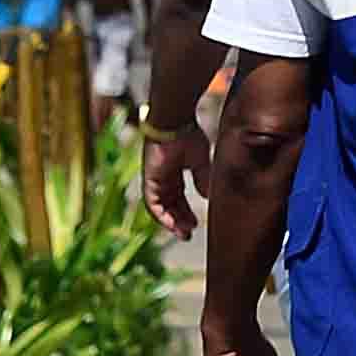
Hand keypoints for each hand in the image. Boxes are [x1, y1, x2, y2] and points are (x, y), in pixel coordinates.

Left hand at [143, 124, 206, 239]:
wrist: (175, 122)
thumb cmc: (188, 135)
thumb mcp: (200, 161)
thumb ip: (203, 178)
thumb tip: (207, 196)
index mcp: (174, 172)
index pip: (178, 198)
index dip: (186, 212)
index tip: (196, 224)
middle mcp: (162, 178)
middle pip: (170, 205)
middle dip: (179, 221)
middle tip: (189, 234)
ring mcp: (154, 179)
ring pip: (161, 208)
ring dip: (172, 222)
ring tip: (184, 233)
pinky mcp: (149, 180)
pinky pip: (152, 204)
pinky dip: (162, 216)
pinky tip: (174, 225)